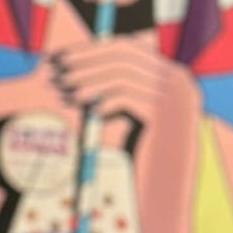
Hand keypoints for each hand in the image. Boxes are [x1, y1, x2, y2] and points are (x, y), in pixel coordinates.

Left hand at [46, 36, 200, 150]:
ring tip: (65, 92)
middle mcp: (178, 80)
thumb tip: (75, 66)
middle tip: (54, 71)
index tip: (59, 56)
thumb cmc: (146, 148)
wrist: (169, 186)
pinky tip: (91, 112)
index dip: (90, 49)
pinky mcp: (165, 115)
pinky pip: (126, 98)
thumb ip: (117, 88)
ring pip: (120, 76)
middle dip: (83, 62)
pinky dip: (104, 101)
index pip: (126, 46)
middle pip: (122, 56)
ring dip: (87, 82)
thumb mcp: (133, 112)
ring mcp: (174, 96)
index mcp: (172, 74)